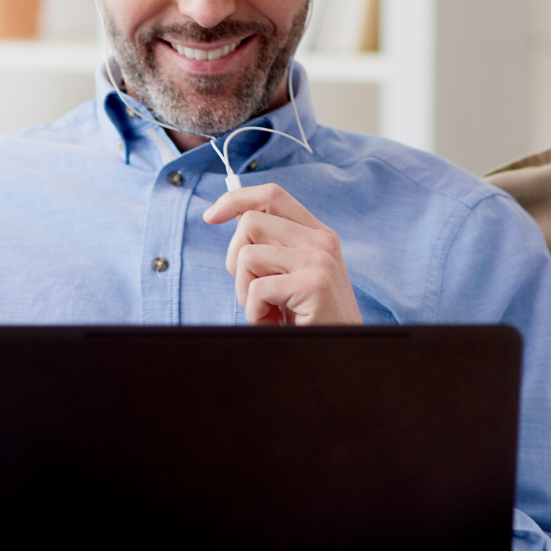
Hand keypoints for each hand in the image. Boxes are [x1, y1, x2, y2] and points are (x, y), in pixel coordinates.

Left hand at [203, 183, 361, 325]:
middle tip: (256, 292)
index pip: (271, 195)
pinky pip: (256, 289)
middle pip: (250, 223)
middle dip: (236, 261)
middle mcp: (322, 240)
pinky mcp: (315, 285)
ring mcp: (320, 260)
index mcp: (316, 233)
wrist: (340, 354)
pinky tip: (276, 322)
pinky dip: (256, 313)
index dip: (235, 199)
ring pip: (247, 256)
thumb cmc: (306, 318)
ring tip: (269, 310)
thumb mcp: (289, 274)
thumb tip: (228, 214)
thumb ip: (270, 244)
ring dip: (245, 292)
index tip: (210, 216)